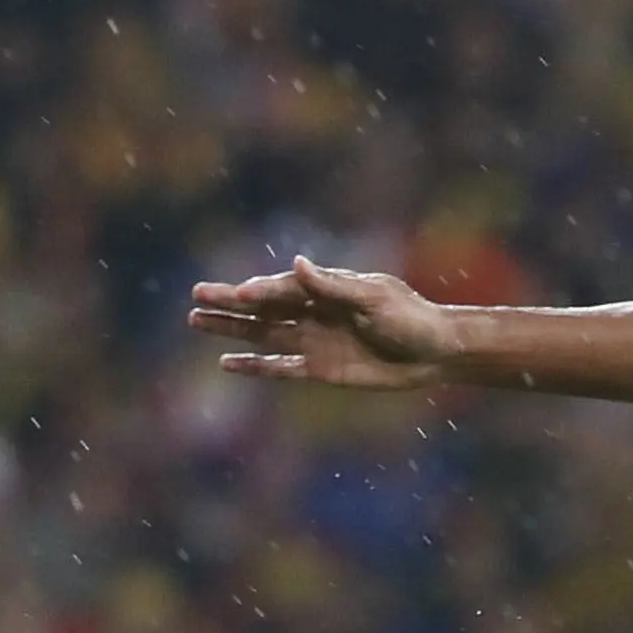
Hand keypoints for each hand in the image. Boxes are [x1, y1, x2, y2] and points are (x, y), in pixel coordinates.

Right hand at [187, 259, 457, 388]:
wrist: (437, 353)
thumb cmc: (411, 319)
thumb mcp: (375, 299)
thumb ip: (333, 286)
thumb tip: (297, 263)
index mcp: (326, 289)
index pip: (283, 288)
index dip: (259, 291)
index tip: (237, 293)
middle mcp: (314, 312)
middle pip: (263, 307)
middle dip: (230, 303)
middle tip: (195, 295)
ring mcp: (314, 340)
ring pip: (263, 333)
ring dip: (231, 329)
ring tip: (195, 321)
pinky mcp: (320, 369)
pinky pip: (280, 367)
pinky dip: (254, 366)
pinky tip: (226, 362)